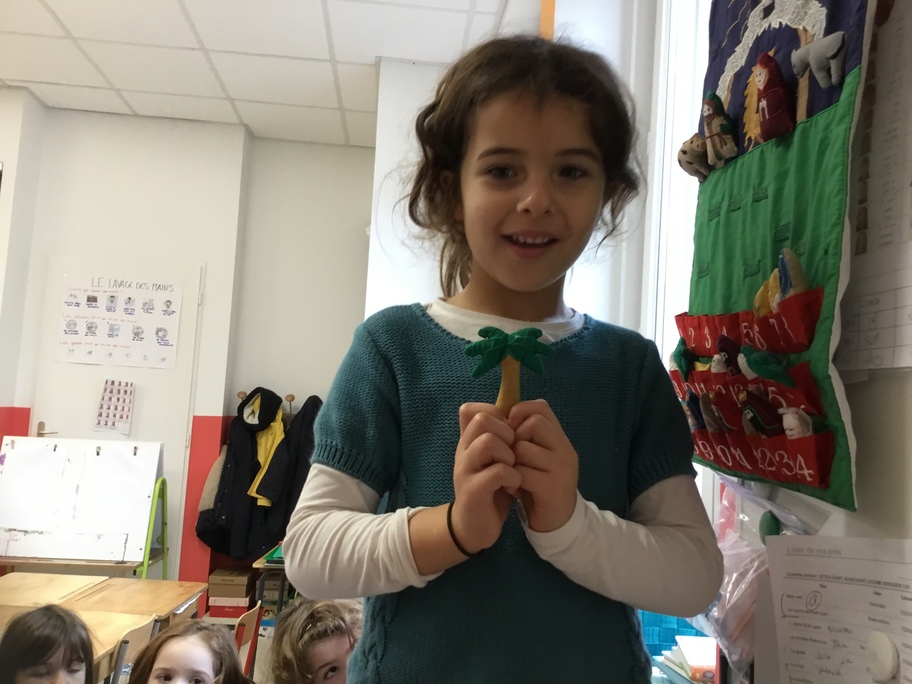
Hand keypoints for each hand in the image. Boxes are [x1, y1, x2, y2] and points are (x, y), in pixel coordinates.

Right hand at [451, 403, 521, 553]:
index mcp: (468, 441)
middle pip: (482, 420)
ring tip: (513, 468)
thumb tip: (508, 409)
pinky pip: (497, 471)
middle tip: (514, 452)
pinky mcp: (473, 491)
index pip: (475, 409)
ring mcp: (465, 470)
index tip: (510, 434)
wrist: (474, 527)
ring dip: (508, 454)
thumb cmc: (489, 489)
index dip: (498, 415)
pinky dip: (512, 476)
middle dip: (505, 432)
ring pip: (488, 442)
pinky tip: (513, 485)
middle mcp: (463, 451)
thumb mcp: (492, 459)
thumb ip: (496, 437)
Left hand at [508, 399, 578, 532]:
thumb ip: (525, 436)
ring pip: (523, 448)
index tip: (509, 429)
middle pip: (533, 423)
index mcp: (560, 439)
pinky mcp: (552, 488)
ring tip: (512, 474)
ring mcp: (561, 468)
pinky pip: (522, 473)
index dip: (520, 412)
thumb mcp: (536, 457)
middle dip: (514, 437)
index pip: (541, 407)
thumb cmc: (540, 485)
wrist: (557, 522)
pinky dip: (512, 480)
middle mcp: (565, 449)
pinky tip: (513, 489)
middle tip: (511, 456)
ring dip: (510, 461)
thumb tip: (500, 414)